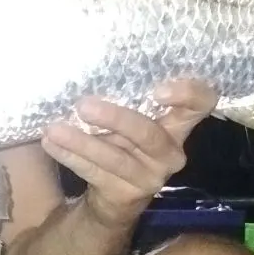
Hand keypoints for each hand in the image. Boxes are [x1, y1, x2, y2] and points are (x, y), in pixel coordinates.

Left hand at [41, 78, 217, 228]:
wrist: (114, 193)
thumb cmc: (122, 139)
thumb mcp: (132, 115)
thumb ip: (127, 95)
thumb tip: (88, 58)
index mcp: (178, 124)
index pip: (201, 103)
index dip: (187, 94)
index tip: (158, 88)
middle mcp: (172, 152)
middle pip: (149, 134)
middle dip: (115, 119)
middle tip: (83, 105)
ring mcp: (152, 177)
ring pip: (116, 158)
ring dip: (82, 143)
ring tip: (53, 129)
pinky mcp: (128, 196)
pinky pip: (96, 174)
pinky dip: (71, 156)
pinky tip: (51, 143)